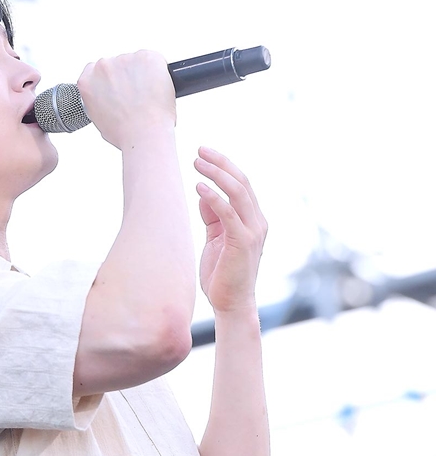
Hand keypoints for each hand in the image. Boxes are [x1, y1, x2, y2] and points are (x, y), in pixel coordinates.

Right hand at [77, 50, 175, 148]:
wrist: (145, 134)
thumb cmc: (125, 133)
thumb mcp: (99, 120)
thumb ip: (100, 101)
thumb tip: (110, 99)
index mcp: (88, 81)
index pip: (96, 70)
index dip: (110, 79)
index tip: (118, 87)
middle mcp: (103, 67)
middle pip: (118, 65)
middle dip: (127, 77)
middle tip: (137, 96)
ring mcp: (124, 59)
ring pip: (137, 62)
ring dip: (143, 75)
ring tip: (149, 97)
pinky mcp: (146, 57)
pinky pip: (153, 60)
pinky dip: (158, 72)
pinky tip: (157, 90)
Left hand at [194, 147, 267, 312]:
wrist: (231, 304)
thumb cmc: (222, 275)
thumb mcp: (216, 239)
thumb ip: (213, 217)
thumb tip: (204, 193)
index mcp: (254, 220)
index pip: (242, 185)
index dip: (225, 166)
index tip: (205, 154)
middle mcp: (258, 222)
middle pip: (242, 182)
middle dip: (220, 163)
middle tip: (199, 151)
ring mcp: (253, 232)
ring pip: (238, 192)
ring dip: (217, 174)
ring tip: (196, 163)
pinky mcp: (243, 242)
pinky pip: (229, 213)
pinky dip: (214, 197)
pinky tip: (199, 187)